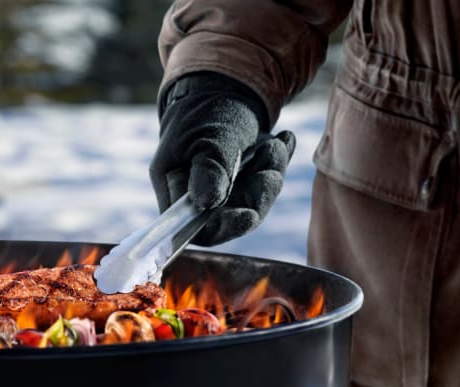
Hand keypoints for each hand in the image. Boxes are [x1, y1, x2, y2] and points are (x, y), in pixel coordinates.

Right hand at [149, 72, 295, 245]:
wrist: (220, 86)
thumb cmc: (205, 109)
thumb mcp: (208, 135)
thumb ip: (209, 168)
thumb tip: (207, 204)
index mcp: (175, 186)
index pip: (194, 227)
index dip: (222, 228)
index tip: (249, 214)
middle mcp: (197, 194)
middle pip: (232, 217)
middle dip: (259, 192)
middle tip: (271, 157)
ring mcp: (222, 190)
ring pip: (255, 201)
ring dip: (272, 172)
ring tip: (276, 143)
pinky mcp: (243, 181)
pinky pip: (266, 184)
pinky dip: (279, 162)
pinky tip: (284, 139)